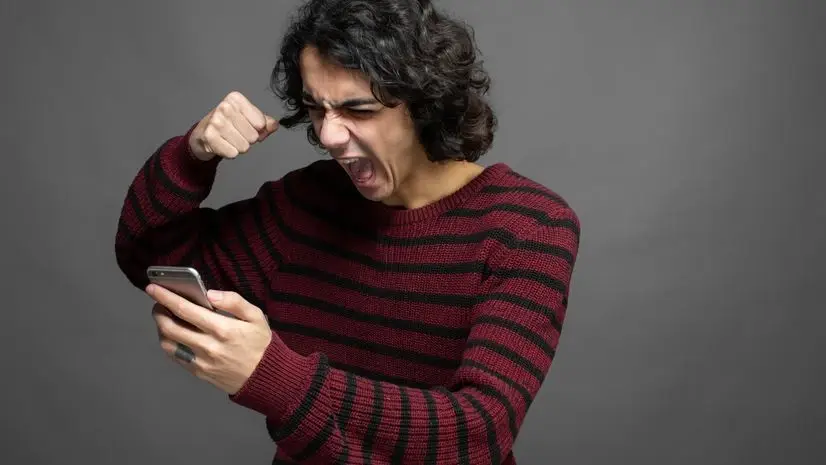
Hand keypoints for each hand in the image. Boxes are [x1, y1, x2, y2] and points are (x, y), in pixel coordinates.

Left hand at [146, 284, 272, 394]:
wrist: (264, 377)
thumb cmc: (260, 344)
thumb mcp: (256, 317)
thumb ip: (234, 301)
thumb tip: (210, 293)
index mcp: (222, 329)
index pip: (185, 309)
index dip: (165, 297)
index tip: (153, 288)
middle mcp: (208, 346)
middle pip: (170, 327)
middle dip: (159, 311)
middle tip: (158, 303)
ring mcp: (201, 361)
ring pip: (168, 343)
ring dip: (161, 328)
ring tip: (165, 318)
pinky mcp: (198, 372)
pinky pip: (175, 356)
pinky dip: (169, 343)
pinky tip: (174, 335)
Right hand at [188, 91, 278, 160]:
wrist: (203, 133)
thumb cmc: (229, 124)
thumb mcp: (248, 119)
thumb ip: (265, 122)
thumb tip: (274, 125)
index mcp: (236, 99)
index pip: (261, 123)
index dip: (257, 129)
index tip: (246, 125)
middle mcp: (225, 107)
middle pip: (253, 136)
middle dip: (247, 139)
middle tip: (235, 134)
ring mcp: (216, 121)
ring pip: (244, 147)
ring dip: (238, 147)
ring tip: (229, 139)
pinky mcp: (209, 136)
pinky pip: (232, 153)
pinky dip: (229, 153)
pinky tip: (222, 145)